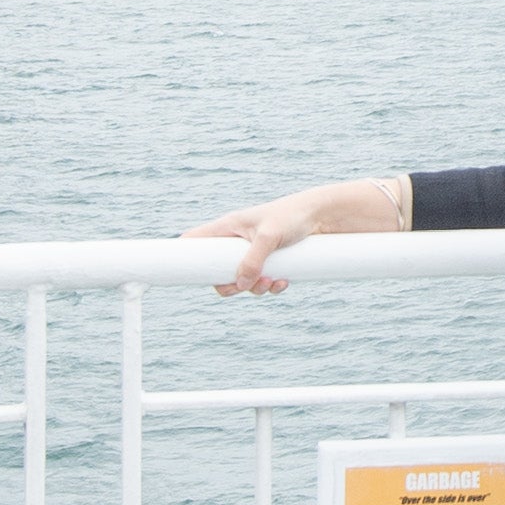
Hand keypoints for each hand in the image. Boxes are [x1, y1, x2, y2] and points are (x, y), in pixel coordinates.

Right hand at [185, 195, 316, 296]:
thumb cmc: (292, 216)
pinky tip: (284, 281)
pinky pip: (261, 282)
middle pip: (216, 272)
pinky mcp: (269, 262)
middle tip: (242, 287)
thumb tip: (241, 284)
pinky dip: (271, 286)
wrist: (323, 216)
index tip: (182, 274)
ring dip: (255, 288)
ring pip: (241, 281)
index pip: (194, 240)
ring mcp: (252, 253)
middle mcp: (236, 241)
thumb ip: (252, 260)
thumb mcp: (270, 237)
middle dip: (229, 285)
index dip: (184, 256)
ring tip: (272, 280)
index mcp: (228, 227)